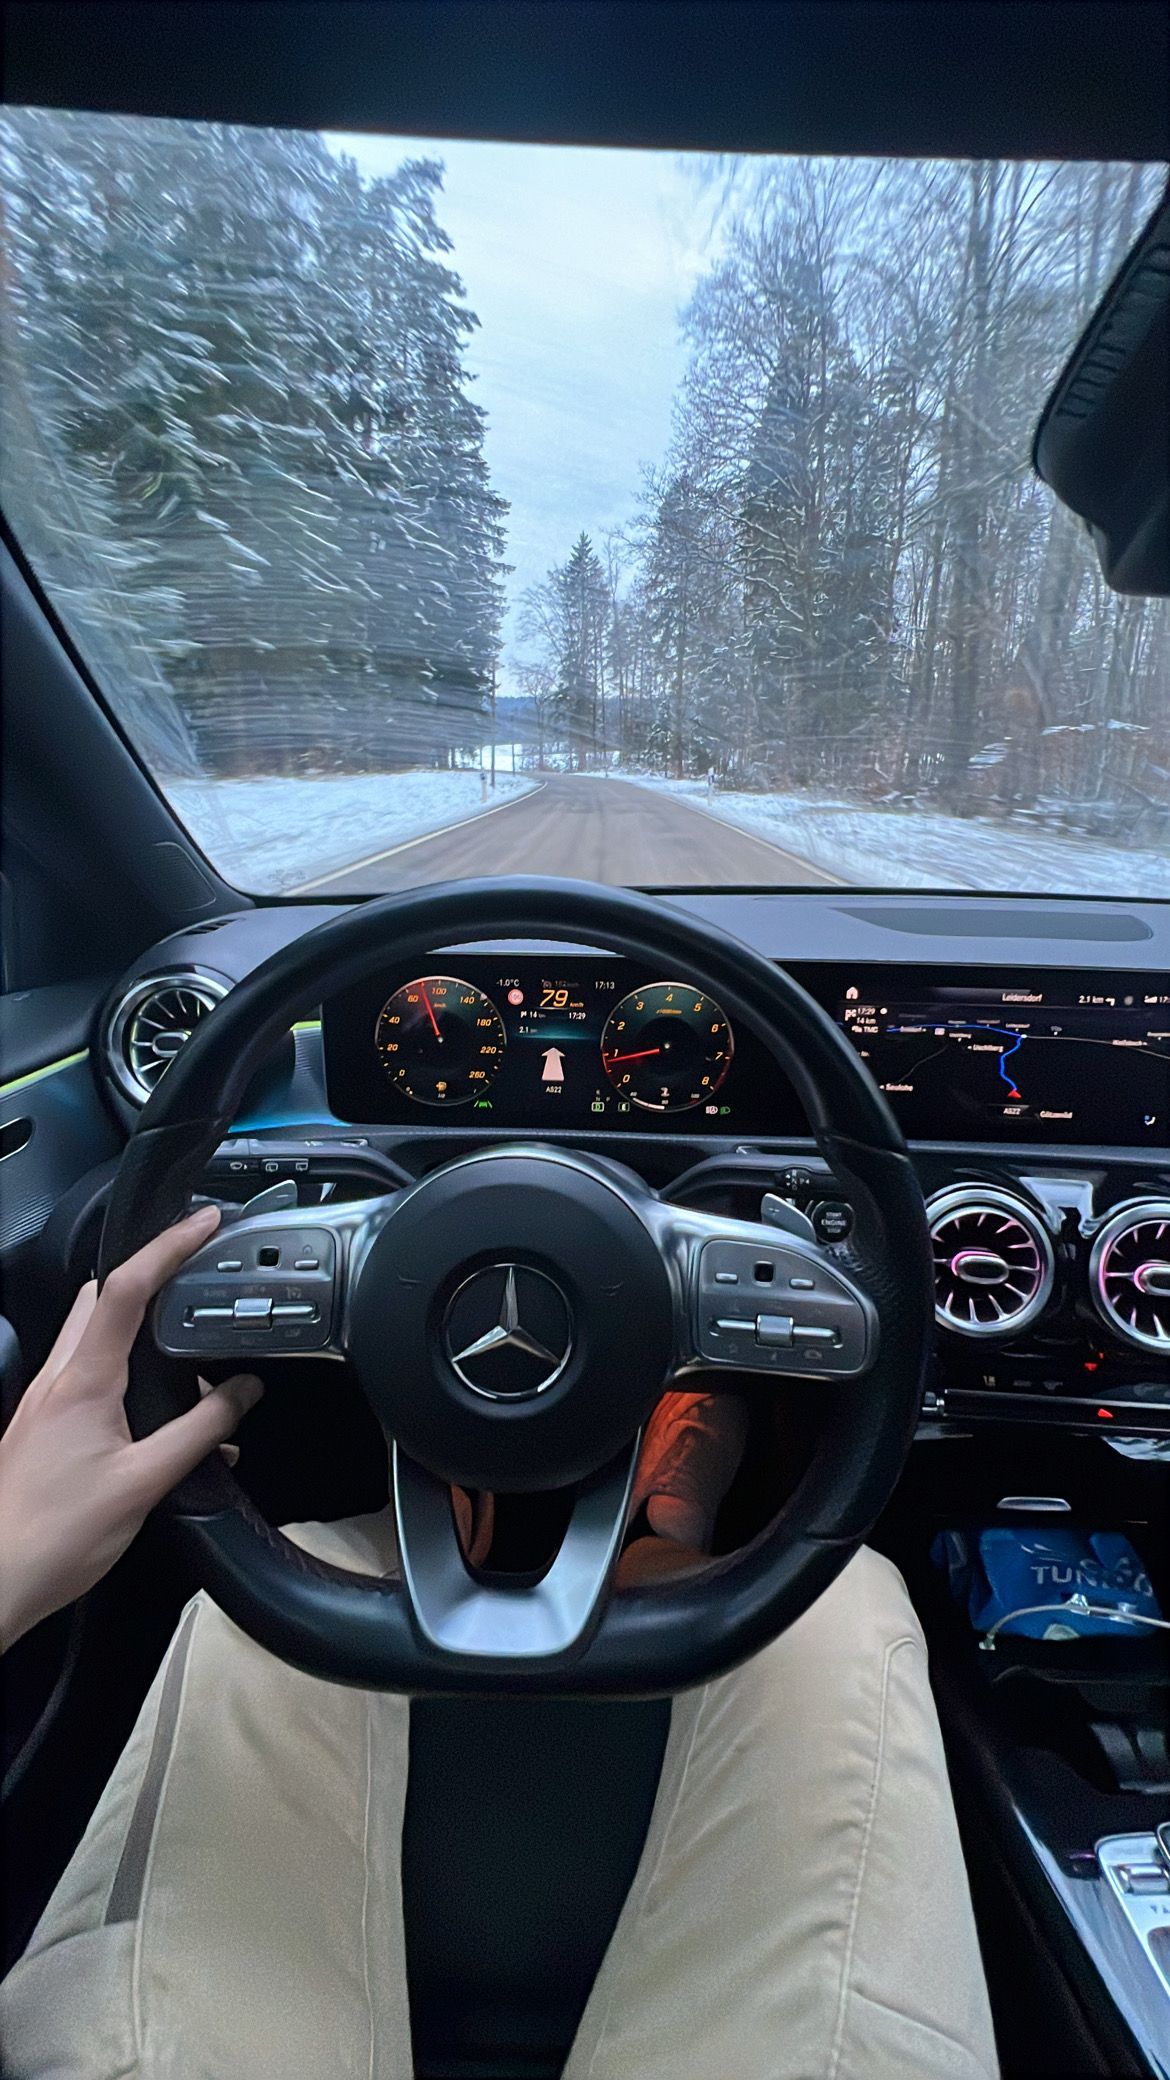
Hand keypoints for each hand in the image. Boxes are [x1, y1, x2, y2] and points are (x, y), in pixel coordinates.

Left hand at [0, 1205, 262, 1651]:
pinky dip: (125, 1376)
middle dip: (150, 1276)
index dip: (168, 1246)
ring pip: (91, 1337)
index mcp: (82, 1381)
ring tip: (191, 1358)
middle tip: (195, 1273)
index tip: (203, 1222)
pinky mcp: (41, 1428)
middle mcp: (56, 1380)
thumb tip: (243, 1393)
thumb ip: (200, 1431)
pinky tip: (159, 1420)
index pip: (127, 1289)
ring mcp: (44, 1402)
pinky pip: (86, 1378)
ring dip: (139, 1332)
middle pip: (101, 1298)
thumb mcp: (145, 1483)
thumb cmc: (57, 1537)